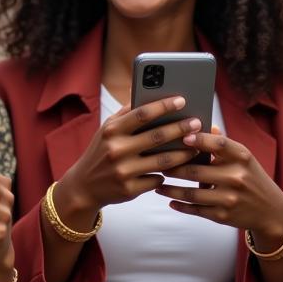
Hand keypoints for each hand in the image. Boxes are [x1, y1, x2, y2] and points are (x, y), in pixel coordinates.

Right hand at [55, 96, 201, 219]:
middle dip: (181, 128)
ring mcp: (123, 171)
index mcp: (111, 131)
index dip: (163, 106)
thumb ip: (126, 113)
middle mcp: (116, 149)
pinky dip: (166, 174)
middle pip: (157, 136)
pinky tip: (175, 170)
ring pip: (163, 161)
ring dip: (183, 153)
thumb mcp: (106, 130)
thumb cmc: (101, 152)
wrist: (84, 186)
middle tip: (198, 123)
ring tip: (196, 147)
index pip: (141, 114)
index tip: (182, 100)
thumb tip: (145, 92)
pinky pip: (157, 180)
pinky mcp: (129, 189)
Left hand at [157, 128, 282, 247]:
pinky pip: (195, 209)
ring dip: (169, 189)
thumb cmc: (250, 177)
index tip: (181, 136)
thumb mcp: (243, 158)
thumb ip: (222, 143)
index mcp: (242, 157)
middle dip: (172, 167)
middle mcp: (237, 177)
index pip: (218, 144)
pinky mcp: (223, 215)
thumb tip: (202, 124)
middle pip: (195, 170)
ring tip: (157, 183)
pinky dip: (179, 205)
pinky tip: (168, 199)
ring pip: (190, 193)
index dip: (199, 139)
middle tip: (156, 163)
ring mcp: (229, 198)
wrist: (271, 211)